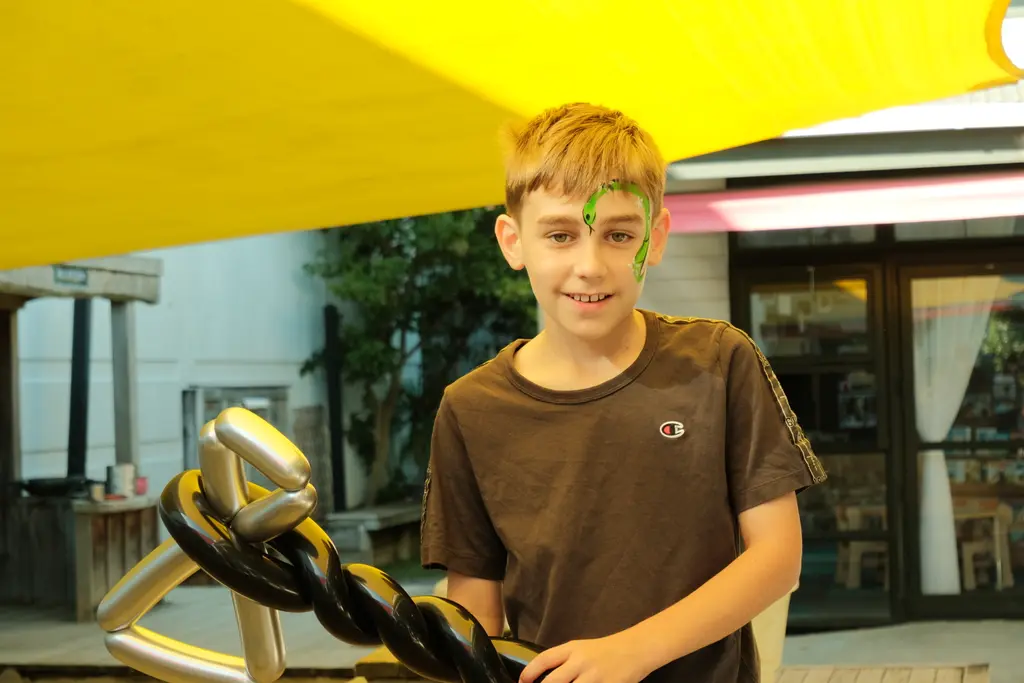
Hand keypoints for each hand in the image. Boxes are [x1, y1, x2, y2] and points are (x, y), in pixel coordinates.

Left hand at [519, 630, 653, 682]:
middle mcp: (581, 662)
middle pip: (553, 682)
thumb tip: (542, 677)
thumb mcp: (582, 649)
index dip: (529, 672)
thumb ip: (563, 661)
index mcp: (572, 649)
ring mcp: (594, 677)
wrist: (635, 649)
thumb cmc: (606, 650)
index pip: (544, 659)